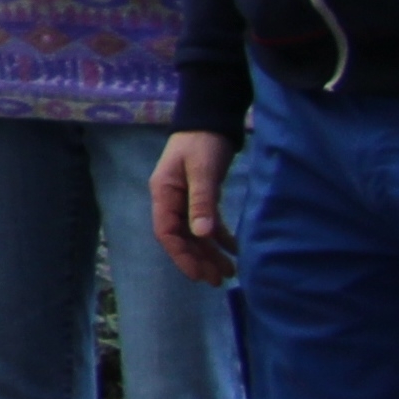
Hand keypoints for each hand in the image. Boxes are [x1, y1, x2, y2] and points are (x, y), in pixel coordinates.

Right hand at [151, 130, 239, 283]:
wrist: (211, 119)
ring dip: (210, 253)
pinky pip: (208, 223)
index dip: (181, 256)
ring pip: (195, 234)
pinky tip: (234, 250)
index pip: (167, 233)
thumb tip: (202, 234)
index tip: (199, 275)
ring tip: (229, 271)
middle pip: (182, 238)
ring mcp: (186, 200)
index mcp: (164, 194)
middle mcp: (172, 201)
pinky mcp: (201, 197)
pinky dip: (219, 238)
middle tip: (219, 279)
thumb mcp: (202, 170)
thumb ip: (201, 201)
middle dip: (198, 260)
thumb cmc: (202, 142)